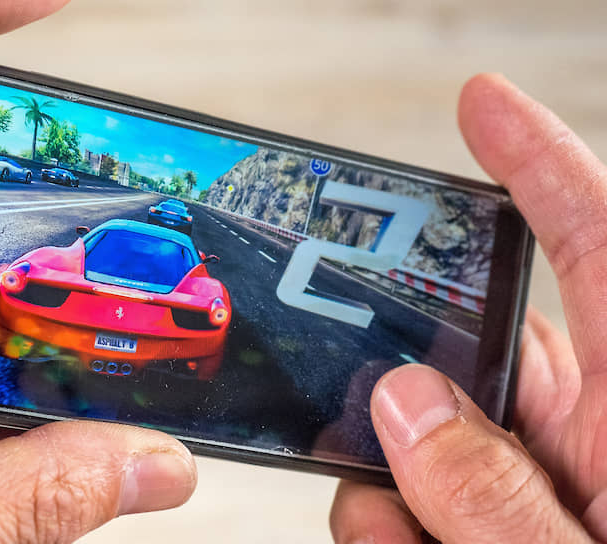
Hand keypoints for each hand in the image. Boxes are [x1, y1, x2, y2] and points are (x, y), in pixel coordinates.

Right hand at [330, 74, 606, 542]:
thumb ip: (506, 504)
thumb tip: (412, 410)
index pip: (599, 250)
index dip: (541, 165)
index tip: (483, 106)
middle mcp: (598, 444)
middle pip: (479, 362)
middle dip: (409, 386)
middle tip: (368, 434)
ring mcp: (544, 494)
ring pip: (431, 447)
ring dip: (392, 489)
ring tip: (399, 538)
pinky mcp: (502, 531)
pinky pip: (420, 511)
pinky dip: (392, 529)